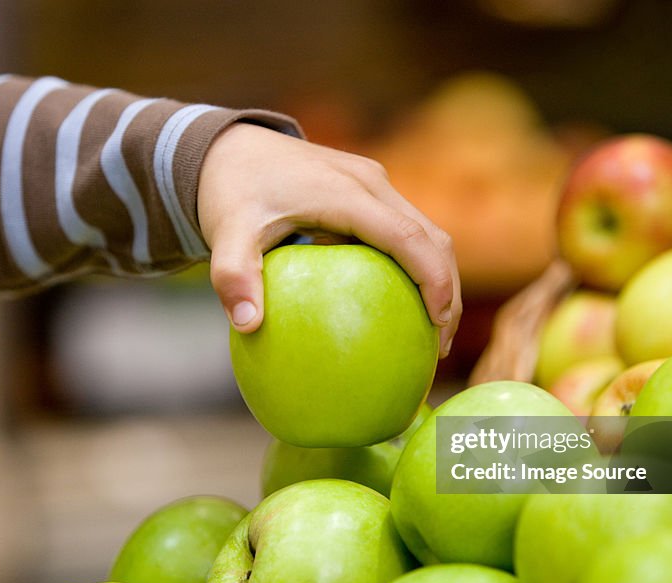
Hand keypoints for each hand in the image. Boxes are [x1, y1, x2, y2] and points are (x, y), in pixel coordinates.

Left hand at [198, 123, 460, 356]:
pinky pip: (406, 230)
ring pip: (427, 232)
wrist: (227, 147)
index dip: (433, 280)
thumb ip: (233, 276)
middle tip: (439, 346)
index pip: (408, 238)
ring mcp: (373, 184)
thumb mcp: (224, 232)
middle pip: (433, 237)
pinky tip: (401, 307)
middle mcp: (370, 183)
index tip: (438, 324)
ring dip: (438, 278)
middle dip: (447, 290)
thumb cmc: (229, 191)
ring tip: (432, 333)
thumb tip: (247, 325)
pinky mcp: (369, 190)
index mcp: (347, 192)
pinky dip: (417, 267)